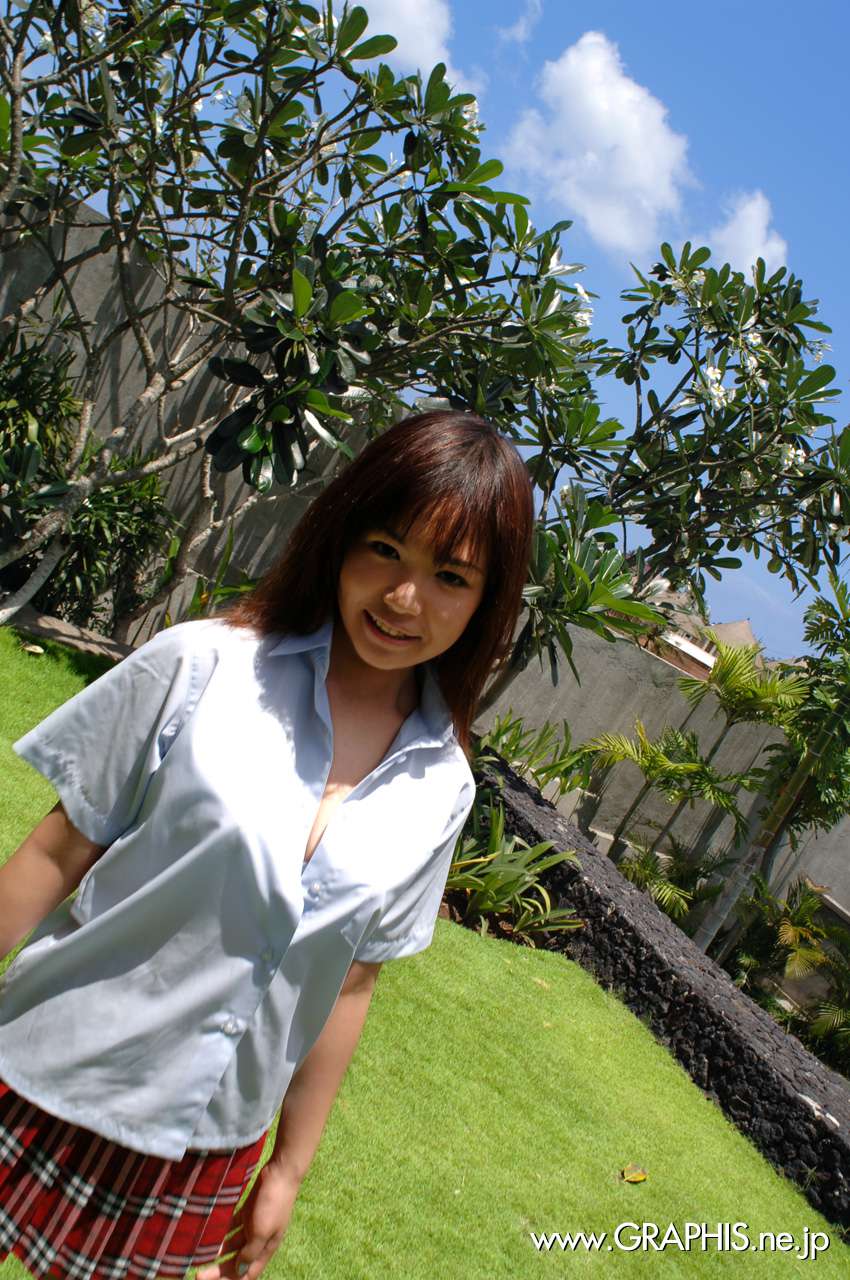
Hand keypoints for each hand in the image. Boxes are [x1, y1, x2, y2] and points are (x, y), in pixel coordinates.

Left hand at [196, 1161, 300, 1279]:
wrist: (280, 1172)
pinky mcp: (248, 1211)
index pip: (246, 1274)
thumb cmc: (274, 1203)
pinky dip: (221, 1233)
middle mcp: (259, 1240)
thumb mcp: (263, 1231)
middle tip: (199, 1274)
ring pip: (233, 1246)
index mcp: (266, 1249)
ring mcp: (253, 1225)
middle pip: (237, 1262)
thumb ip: (251, 1252)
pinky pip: (231, 1227)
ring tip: (200, 1256)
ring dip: (218, 1253)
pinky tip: (208, 1235)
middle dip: (219, 1271)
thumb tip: (240, 1270)